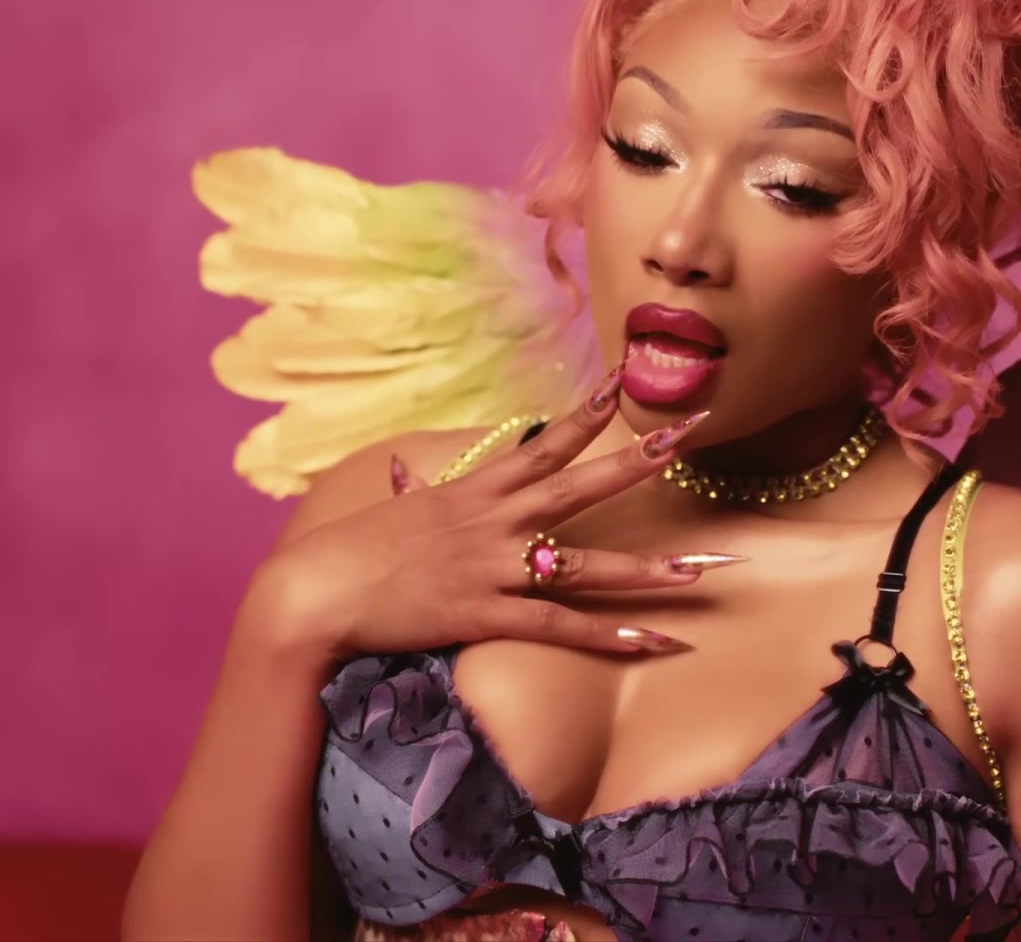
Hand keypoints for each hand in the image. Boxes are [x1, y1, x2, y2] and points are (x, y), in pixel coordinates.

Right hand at [251, 369, 736, 660]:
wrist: (319, 590)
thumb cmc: (354, 550)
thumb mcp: (394, 511)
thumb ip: (410, 490)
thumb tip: (402, 471)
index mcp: (477, 491)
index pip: (543, 442)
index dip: (587, 411)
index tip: (625, 379)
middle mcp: (495, 522)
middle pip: (579, 485)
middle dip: (637, 462)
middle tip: (689, 437)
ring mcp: (494, 568)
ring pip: (586, 566)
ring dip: (647, 569)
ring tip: (700, 569)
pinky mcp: (486, 614)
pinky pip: (559, 626)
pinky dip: (609, 636)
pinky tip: (652, 641)